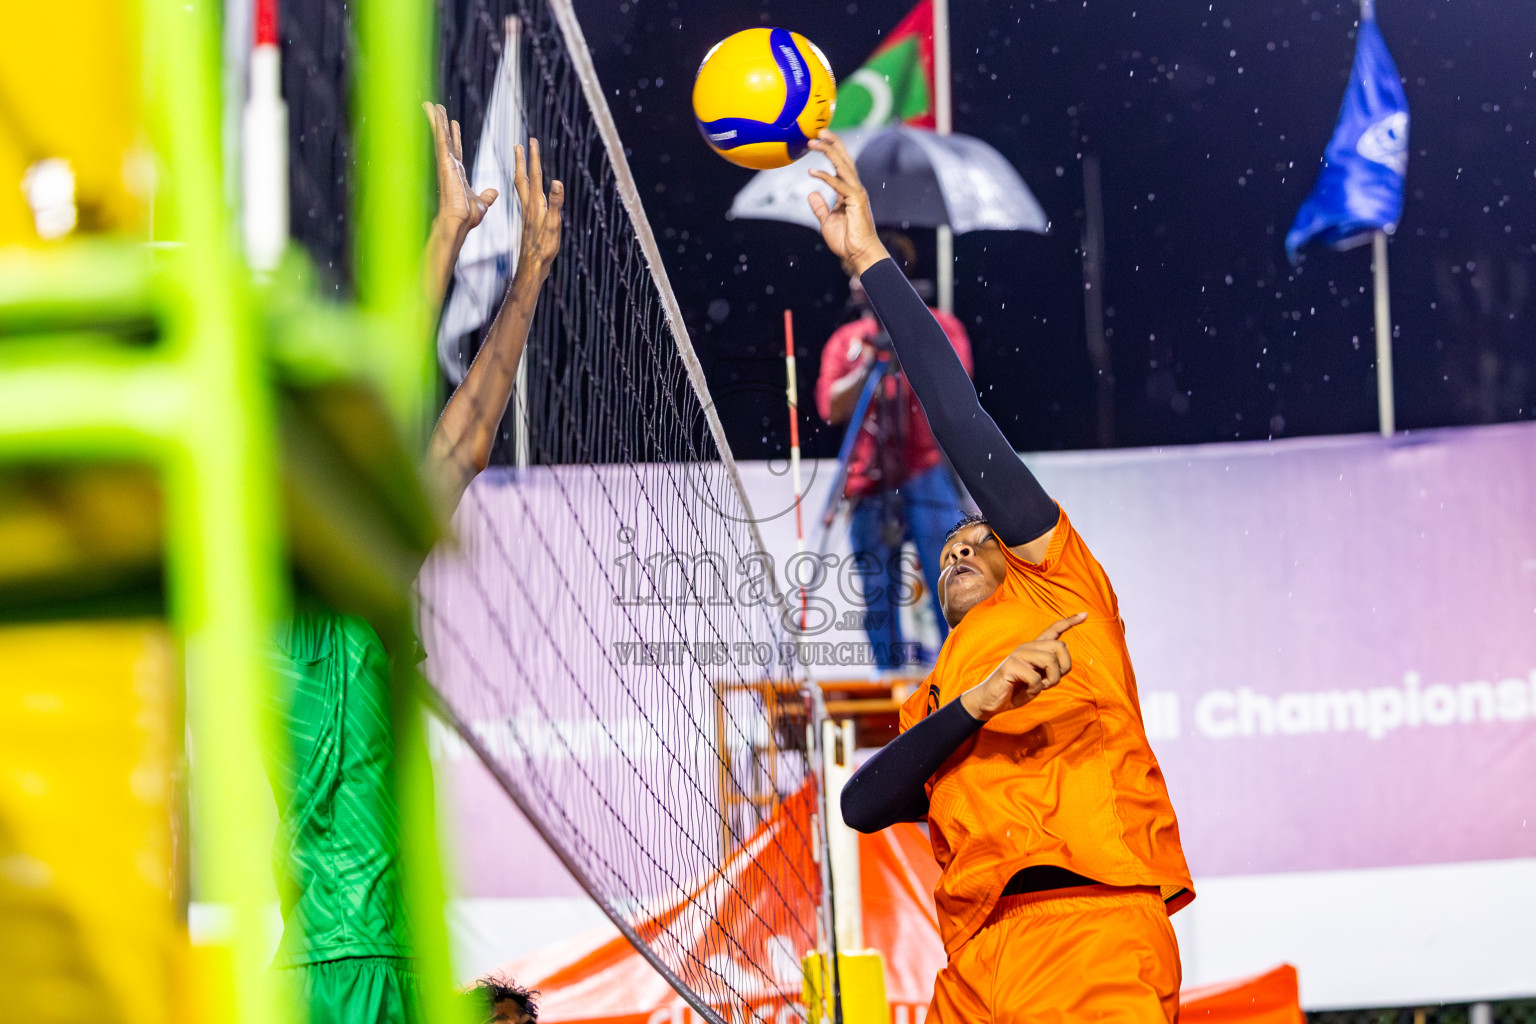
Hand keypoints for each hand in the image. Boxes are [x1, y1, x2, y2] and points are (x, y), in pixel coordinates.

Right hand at [425, 102, 496, 240]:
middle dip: (442, 124)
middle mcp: (450, 166)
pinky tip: (432, 111)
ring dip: (436, 119)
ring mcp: (446, 162)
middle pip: (445, 139)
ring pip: (440, 136)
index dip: (455, 137)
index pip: (456, 150)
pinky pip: (440, 138)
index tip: (454, 124)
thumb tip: (494, 192)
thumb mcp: (482, 203)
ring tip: (430, 104)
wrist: (460, 222)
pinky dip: (436, 124)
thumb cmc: (467, 217)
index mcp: (458, 173)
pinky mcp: (444, 161)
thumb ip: (487, 196)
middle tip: (437, 108)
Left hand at [513, 137, 563, 282]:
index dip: (532, 158)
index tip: (531, 140)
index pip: (533, 176)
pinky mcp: (530, 220)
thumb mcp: (553, 225)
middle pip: (523, 178)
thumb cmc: (544, 248)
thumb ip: (555, 203)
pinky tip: (529, 190)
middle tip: (520, 144)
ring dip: (522, 171)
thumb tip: (556, 182)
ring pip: (522, 187)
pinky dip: (526, 187)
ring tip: (521, 161)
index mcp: (535, 204)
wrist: (532, 266)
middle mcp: (529, 205)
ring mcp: (528, 213)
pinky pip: (526, 197)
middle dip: (522, 160)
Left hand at [806, 131, 888, 274]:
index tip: (819, 139)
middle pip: (844, 159)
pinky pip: (839, 185)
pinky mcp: (856, 201)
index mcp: (848, 191)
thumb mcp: (827, 221)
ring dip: (828, 152)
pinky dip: (826, 177)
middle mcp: (854, 188)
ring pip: (843, 166)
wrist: (859, 255)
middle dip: (833, 143)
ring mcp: (857, 193)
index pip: (841, 165)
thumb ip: (820, 207)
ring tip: (814, 142)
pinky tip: (812, 172)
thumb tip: (811, 193)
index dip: (832, 150)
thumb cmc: (846, 240)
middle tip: (820, 130)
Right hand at [960, 613, 1087, 720]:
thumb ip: (1050, 669)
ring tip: (1039, 686)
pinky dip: (1036, 688)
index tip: (1085, 614)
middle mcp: (1027, 647)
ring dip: (1050, 680)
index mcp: (1035, 649)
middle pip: (1060, 646)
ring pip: (1051, 661)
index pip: (1053, 629)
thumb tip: (1063, 664)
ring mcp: (1018, 654)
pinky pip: (1036, 677)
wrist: (991, 700)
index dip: (1070, 621)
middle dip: (1063, 668)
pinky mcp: (1011, 665)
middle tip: (1051, 681)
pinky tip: (1027, 690)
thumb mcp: (1038, 679)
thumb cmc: (1016, 690)